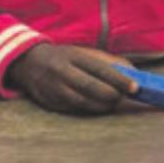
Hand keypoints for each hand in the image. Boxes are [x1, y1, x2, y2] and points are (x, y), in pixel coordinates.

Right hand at [3, 43, 136, 114]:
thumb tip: (133, 74)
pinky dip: (89, 108)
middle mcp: (62, 71)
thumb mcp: (82, 53)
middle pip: (93, 88)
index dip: (119, 80)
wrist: (28, 62)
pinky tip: (96, 105)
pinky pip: (75, 109)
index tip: (135, 87)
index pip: (100, 69)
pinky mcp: (50, 102)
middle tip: (122, 97)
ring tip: (111, 103)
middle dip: (112, 96)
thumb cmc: (64, 58)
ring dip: (103, 105)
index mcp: (73, 56)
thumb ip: (107, 62)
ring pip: (85, 103)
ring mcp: (54, 88)